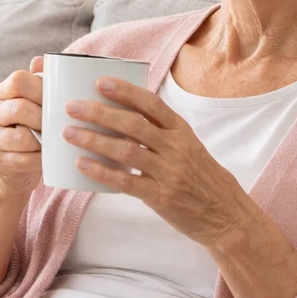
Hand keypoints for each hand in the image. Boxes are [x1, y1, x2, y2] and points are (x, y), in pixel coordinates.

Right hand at [0, 56, 44, 198]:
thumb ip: (39, 83)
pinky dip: (39, 159)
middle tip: (58, 124)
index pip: (18, 80)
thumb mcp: (34, 105)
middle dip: (44, 118)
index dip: (41, 88)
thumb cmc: (30, 131)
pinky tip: (46, 157)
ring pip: (22, 137)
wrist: (12, 171)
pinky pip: (22, 159)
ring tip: (52, 141)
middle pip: (20, 108)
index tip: (57, 99)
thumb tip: (41, 61)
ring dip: (42, 141)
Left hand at [63, 76, 255, 246]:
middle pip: (133, 125)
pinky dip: (101, 172)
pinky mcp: (161, 197)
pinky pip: (125, 182)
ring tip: (69, 133)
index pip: (152, 104)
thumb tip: (122, 115)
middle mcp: (176, 148)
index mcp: (182, 132)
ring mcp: (169, 173)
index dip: (126, 91)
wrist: (227, 215)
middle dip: (99, 113)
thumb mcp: (189, 148)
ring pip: (125, 151)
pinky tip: (82, 165)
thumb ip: (162, 133)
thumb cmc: (202, 178)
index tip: (101, 82)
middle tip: (72, 107)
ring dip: (94, 140)